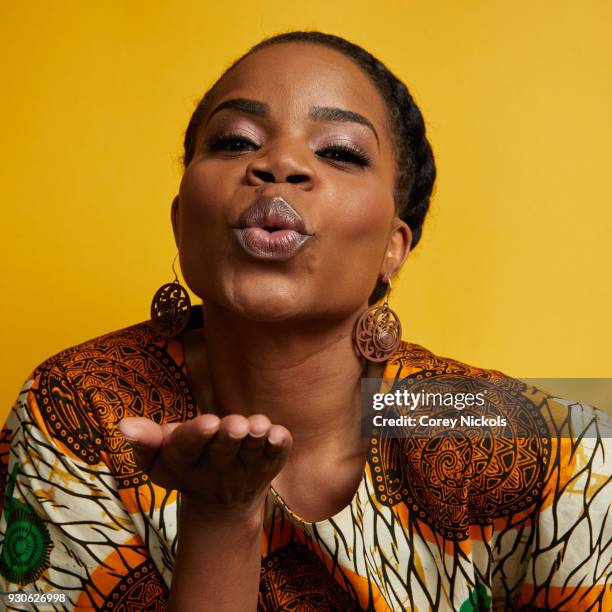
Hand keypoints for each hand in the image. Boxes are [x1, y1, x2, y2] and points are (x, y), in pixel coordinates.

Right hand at [117, 414, 291, 514]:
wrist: (221, 502)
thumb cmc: (188, 463)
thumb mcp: (160, 455)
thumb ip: (145, 440)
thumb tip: (123, 425)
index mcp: (185, 462)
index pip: (187, 448)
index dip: (196, 435)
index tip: (208, 421)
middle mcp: (217, 469)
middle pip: (222, 451)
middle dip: (229, 437)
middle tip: (236, 424)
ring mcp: (246, 469)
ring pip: (251, 453)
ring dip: (256, 440)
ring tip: (258, 425)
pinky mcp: (270, 466)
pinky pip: (277, 458)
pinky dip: (279, 448)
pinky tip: (280, 435)